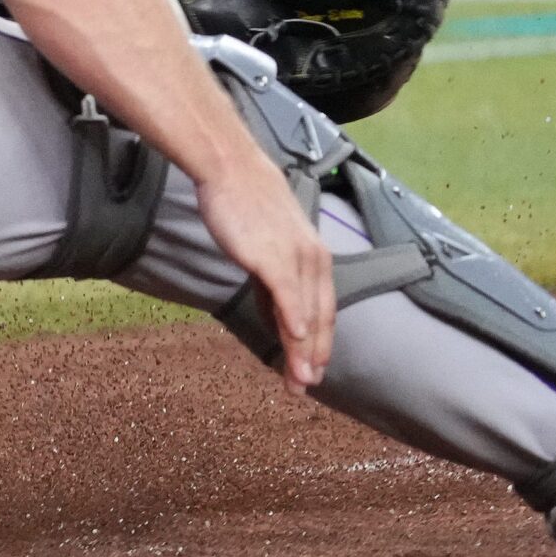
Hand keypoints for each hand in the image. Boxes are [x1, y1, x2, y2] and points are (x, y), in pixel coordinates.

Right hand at [195, 155, 335, 390]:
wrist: (231, 170)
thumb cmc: (247, 205)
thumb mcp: (267, 248)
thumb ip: (273, 283)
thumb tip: (276, 314)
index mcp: (315, 259)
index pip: (323, 310)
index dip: (320, 344)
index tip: (312, 371)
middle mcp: (314, 261)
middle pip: (320, 318)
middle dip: (314, 356)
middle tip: (306, 386)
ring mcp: (295, 259)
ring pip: (306, 313)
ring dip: (304, 350)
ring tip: (300, 379)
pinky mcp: (273, 256)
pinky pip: (287, 295)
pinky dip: (293, 319)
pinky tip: (293, 341)